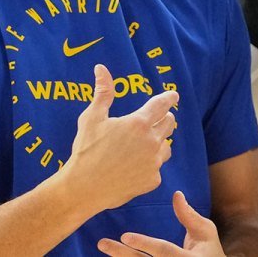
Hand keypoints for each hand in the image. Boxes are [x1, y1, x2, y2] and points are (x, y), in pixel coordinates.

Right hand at [60, 64, 178, 211]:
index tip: (174, 96)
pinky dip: (149, 165)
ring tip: (143, 145)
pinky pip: (157, 168)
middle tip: (154, 121)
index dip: (169, 98)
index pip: (161, 104)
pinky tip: (135, 166)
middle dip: (164, 119)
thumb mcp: (92, 118)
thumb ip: (103, 92)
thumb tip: (101, 68)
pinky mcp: (152, 180)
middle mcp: (151, 141)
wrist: (83, 188)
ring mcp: (154, 162)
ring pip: (166, 147)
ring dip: (158, 143)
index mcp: (139, 123)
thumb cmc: (86, 150)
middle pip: (169, 123)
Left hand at [97, 190, 224, 255]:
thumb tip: (176, 194)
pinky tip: (115, 255)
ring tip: (104, 246)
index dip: (145, 244)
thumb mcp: (205, 232)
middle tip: (103, 243)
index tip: (125, 236)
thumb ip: (189, 216)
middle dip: (122, 254)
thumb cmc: (210, 251)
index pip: (164, 251)